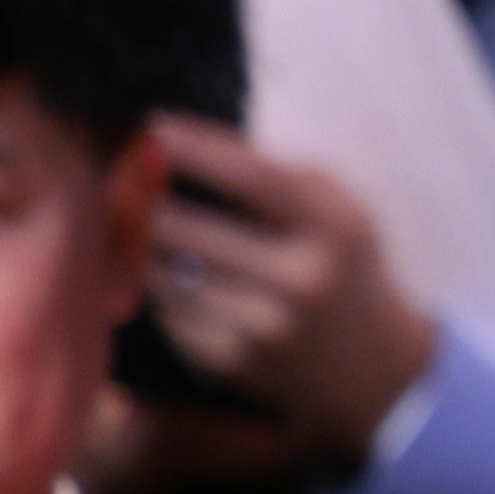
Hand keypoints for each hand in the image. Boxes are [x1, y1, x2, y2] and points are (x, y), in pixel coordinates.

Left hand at [143, 129, 440, 460]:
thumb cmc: (344, 264)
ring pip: (162, 271)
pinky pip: (166, 311)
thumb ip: (275, 176)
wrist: (375, 367)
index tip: (150, 127)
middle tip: (119, 176)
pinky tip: (177, 278)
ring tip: (141, 225)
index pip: (251, 176)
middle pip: (183, 227)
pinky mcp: (229, 362)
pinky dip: (162, 290)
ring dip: (143, 245)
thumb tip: (183, 143)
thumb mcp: (337, 211)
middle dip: (141, 198)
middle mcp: (300, 280)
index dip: (193, 148)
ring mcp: (262, 327)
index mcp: (334, 229)